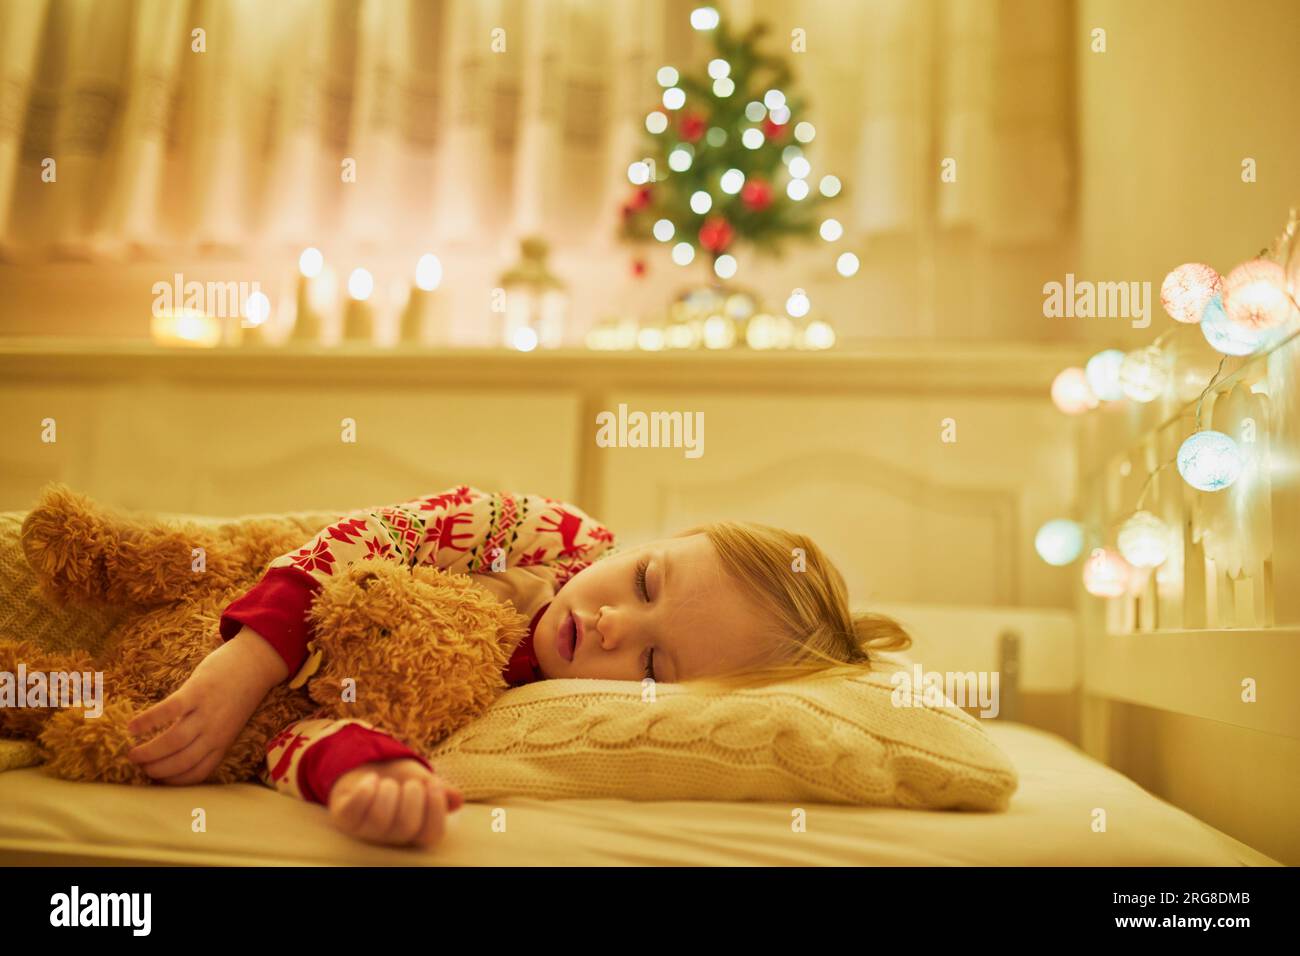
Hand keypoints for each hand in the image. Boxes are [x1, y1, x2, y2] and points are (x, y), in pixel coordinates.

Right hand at [126, 626, 286, 783]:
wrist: (256, 662)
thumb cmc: (239, 694)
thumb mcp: (229, 723)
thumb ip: (209, 738)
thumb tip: (178, 754)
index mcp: (223, 742)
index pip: (197, 772)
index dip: (174, 782)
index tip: (155, 782)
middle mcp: (216, 732)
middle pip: (182, 761)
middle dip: (156, 770)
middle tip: (138, 768)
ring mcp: (207, 711)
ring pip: (174, 741)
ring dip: (149, 752)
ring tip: (131, 754)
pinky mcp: (198, 691)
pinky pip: (169, 710)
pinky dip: (148, 720)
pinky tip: (131, 727)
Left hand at [328, 758, 463, 848]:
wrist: (369, 769)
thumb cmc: (400, 780)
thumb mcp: (423, 781)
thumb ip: (440, 790)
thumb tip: (457, 799)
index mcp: (415, 831)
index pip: (431, 834)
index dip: (435, 810)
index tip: (433, 784)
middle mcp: (391, 836)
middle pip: (406, 826)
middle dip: (412, 797)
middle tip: (410, 784)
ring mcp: (366, 830)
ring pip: (379, 818)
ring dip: (388, 791)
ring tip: (388, 782)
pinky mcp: (345, 820)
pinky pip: (355, 809)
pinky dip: (366, 788)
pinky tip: (371, 780)